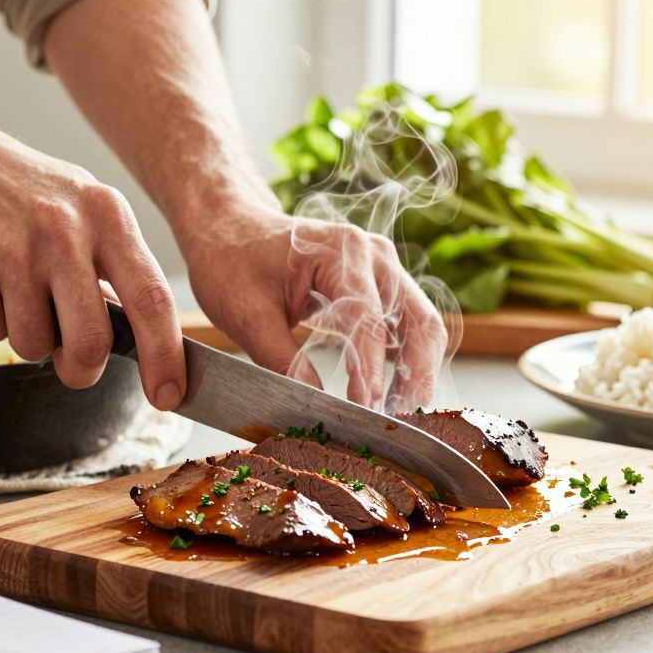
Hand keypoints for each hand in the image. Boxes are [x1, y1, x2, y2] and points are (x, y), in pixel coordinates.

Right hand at [0, 100, 185, 409]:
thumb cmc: (14, 186)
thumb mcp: (79, 205)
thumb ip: (111, 262)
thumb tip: (139, 332)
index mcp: (107, 215)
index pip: (153, 299)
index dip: (165, 357)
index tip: (169, 395)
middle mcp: (67, 232)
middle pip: (91, 342)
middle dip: (81, 369)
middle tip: (73, 365)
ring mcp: (16, 252)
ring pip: (35, 345)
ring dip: (26, 336)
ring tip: (14, 290)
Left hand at [182, 203, 448, 411]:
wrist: (229, 229)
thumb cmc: (232, 261)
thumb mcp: (247, 315)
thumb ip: (281, 360)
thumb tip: (313, 404)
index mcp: (341, 250)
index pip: (368, 318)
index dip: (370, 368)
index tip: (365, 407)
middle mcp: (373, 256)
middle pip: (419, 321)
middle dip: (416, 376)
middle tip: (400, 423)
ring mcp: (382, 269)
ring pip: (423, 326)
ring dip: (419, 373)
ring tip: (402, 417)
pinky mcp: (379, 287)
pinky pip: (407, 326)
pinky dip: (408, 362)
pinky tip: (396, 398)